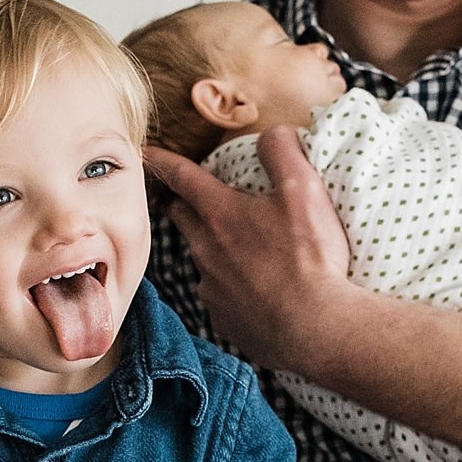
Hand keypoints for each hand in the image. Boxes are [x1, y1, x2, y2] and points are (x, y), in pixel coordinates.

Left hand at [144, 126, 352, 373]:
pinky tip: (257, 289)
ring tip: (243, 249)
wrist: (316, 328)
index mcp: (221, 214)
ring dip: (213, 247)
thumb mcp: (304, 190)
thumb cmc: (311, 258)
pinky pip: (219, 295)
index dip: (164, 162)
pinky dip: (231, 286)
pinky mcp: (222, 317)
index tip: (146, 155)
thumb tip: (272, 134)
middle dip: (184, 204)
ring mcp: (210, 287)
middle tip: (194, 198)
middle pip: (183, 217)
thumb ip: (283, 152)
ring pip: (202, 258)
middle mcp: (206, 249)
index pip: (183, 178)